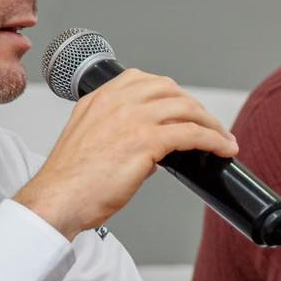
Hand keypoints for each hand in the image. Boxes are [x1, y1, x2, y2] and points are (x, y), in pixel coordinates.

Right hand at [14, 69, 236, 237]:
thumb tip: (151, 149)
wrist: (57, 200)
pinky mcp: (146, 141)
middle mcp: (117, 101)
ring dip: (210, 123)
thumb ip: (116, 133)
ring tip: (222, 139)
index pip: (144, 80)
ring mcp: (133, 118)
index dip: (170, 93)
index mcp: (99, 98)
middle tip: (207, 126)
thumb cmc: (69, 181)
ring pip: (187, 108)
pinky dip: (214, 140)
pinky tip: (223, 149)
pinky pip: (193, 134)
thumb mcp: (88, 141)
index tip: (182, 108)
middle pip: (171, 90)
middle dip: (194, 107)